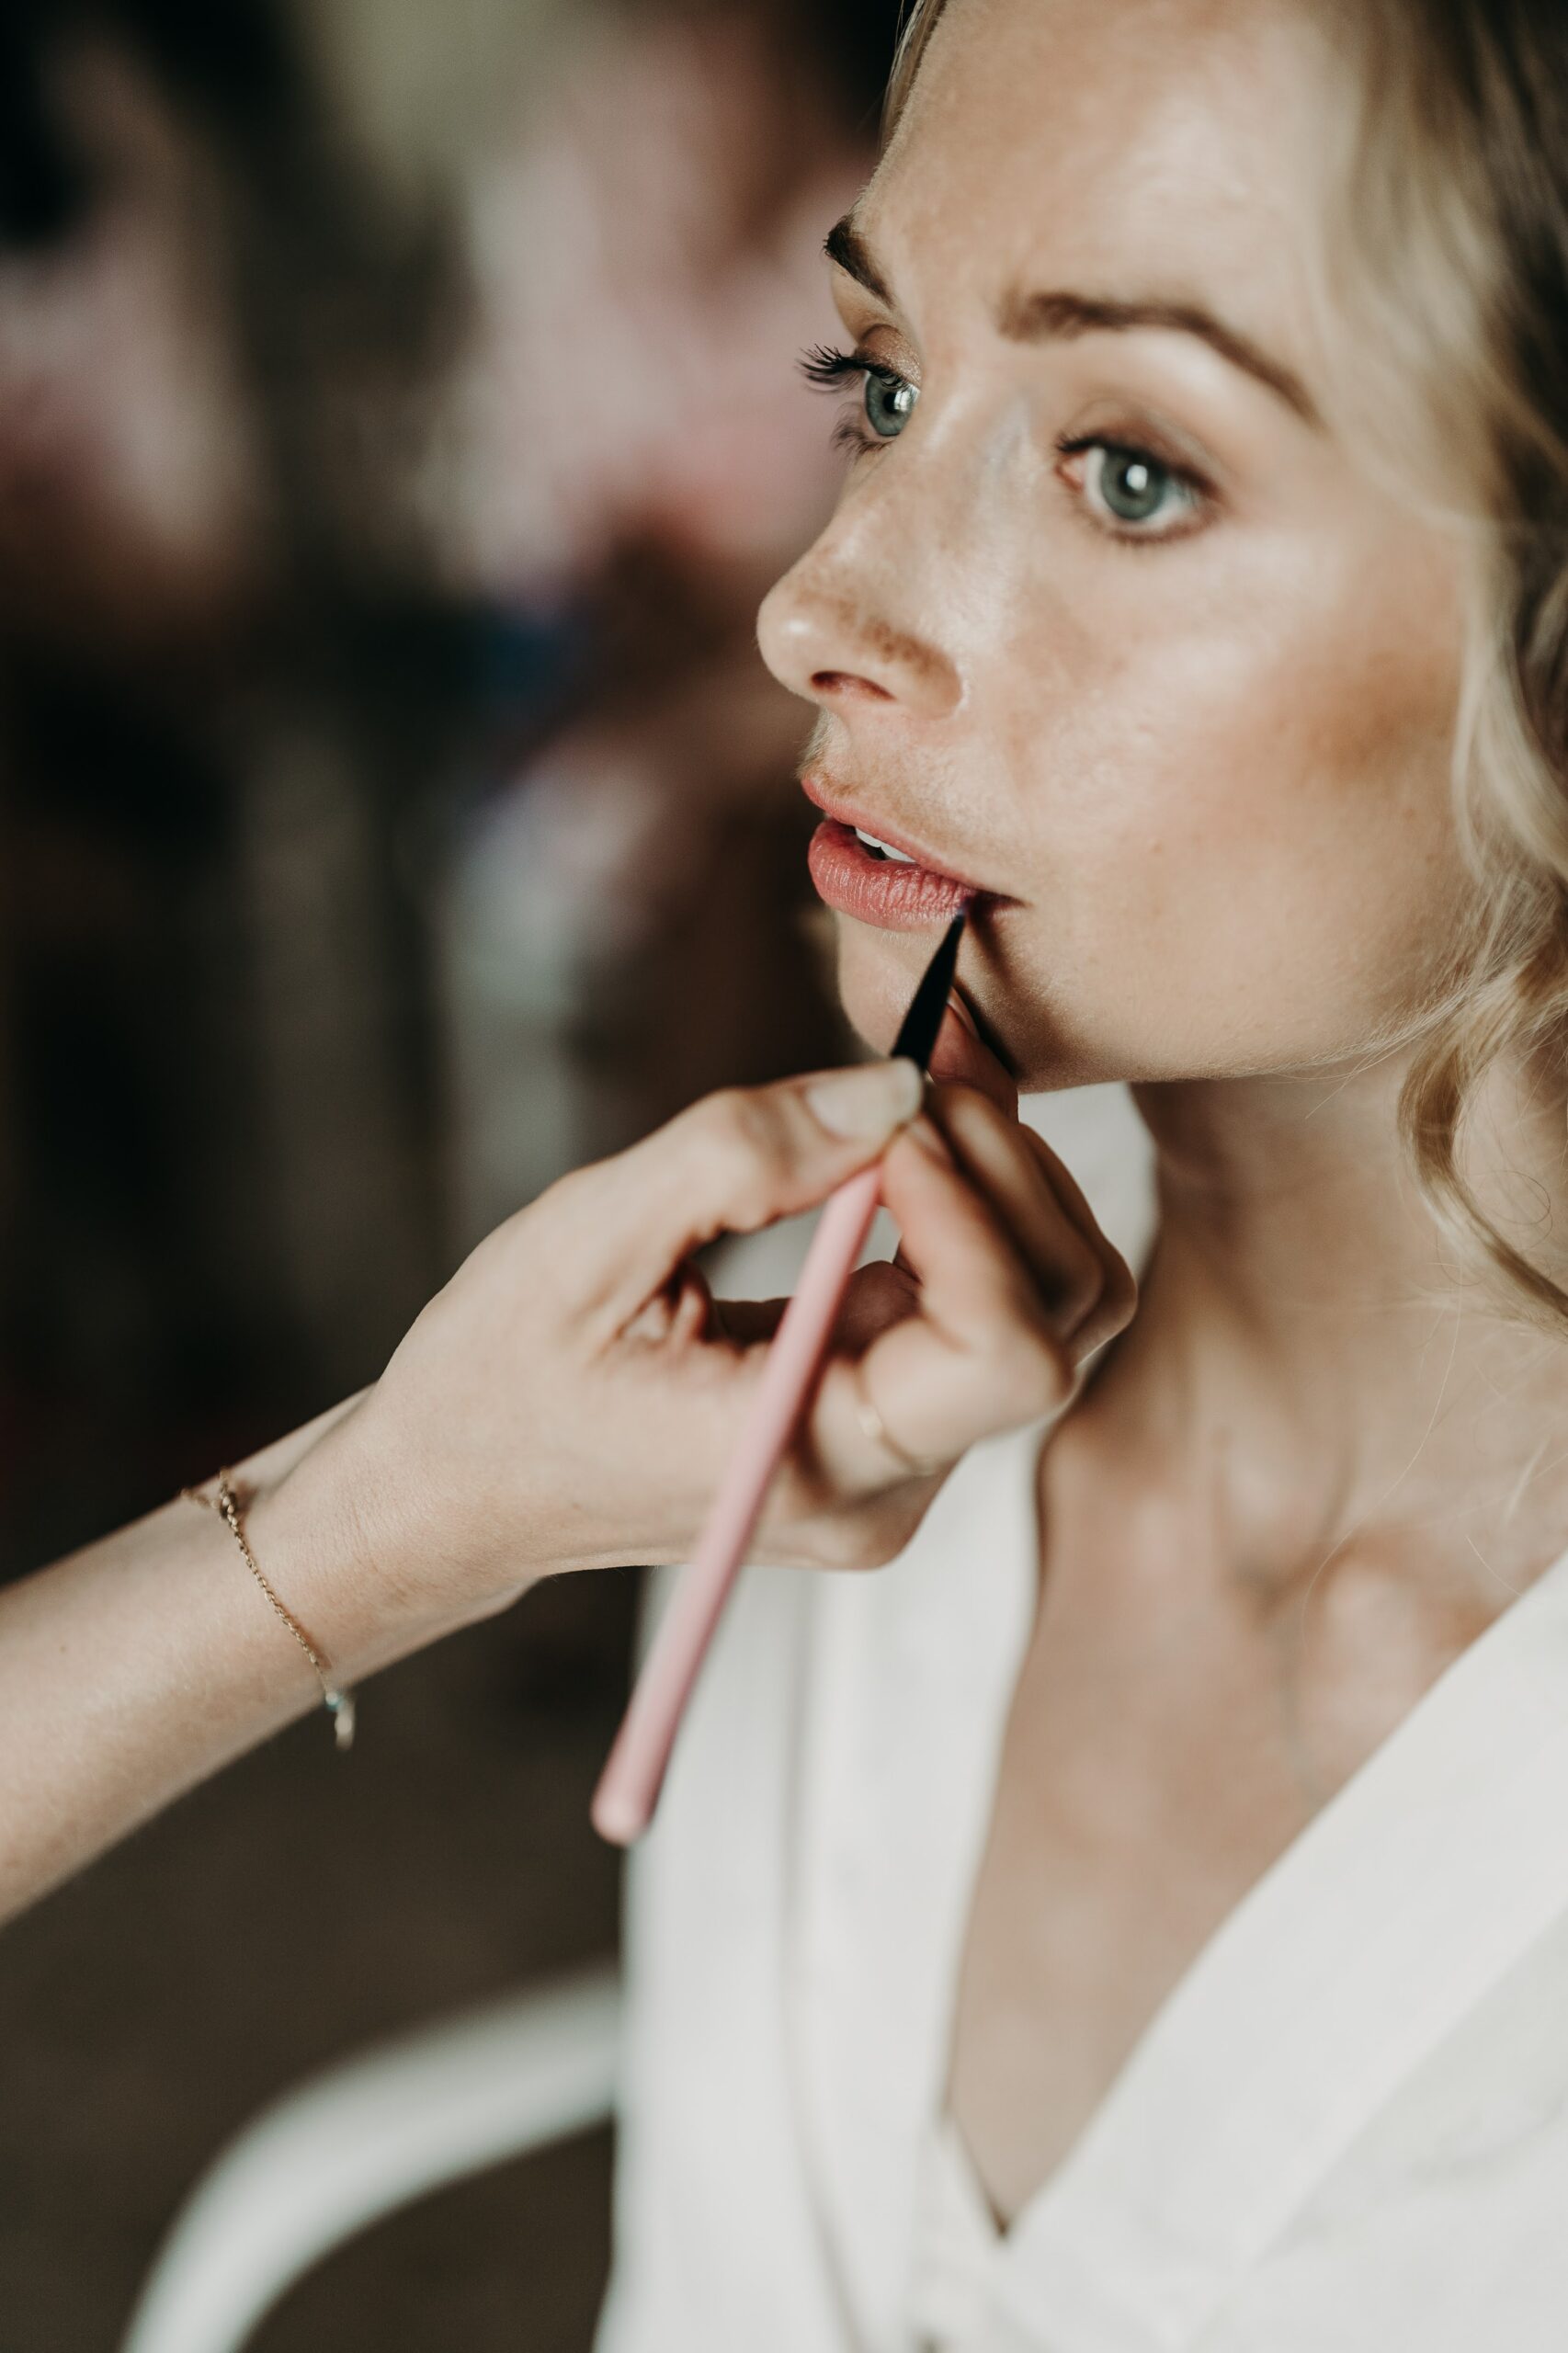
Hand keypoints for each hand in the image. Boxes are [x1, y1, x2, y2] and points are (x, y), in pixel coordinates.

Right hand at [280, 1013, 1135, 1638]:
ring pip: (1061, 1310)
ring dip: (1010, 1184)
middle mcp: (889, 1489)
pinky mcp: (894, 1422)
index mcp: (814, 1464)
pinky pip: (994, 1307)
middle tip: (915, 1078)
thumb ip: (746, 1153)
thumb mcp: (590, 1239)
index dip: (978, 1209)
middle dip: (1013, 1174)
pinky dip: (976, 1208)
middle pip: (1068, 1321)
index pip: (1010, 1353)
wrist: (459, 1490)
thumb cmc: (500, 1377)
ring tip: (908, 1101)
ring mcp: (903, 1465)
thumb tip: (899, 1086)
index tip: (887, 1124)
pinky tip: (899, 1143)